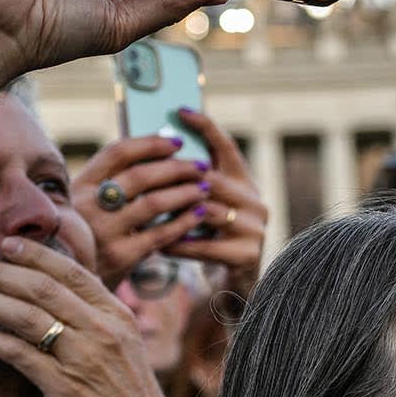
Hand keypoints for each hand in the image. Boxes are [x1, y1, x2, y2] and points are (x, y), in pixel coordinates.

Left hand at [0, 236, 183, 396]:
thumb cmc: (128, 390)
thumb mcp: (122, 341)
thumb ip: (94, 314)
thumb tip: (57, 289)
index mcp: (115, 314)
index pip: (71, 272)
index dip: (36, 254)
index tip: (6, 244)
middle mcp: (100, 330)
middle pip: (43, 288)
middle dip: (1, 272)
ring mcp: (82, 357)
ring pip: (26, 316)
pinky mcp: (63, 386)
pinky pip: (18, 353)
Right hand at [76, 135, 212, 288]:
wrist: (74, 281)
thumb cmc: (91, 234)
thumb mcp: (89, 204)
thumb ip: (115, 181)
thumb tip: (164, 154)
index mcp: (79, 184)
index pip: (117, 153)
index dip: (150, 144)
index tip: (177, 142)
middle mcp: (86, 205)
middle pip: (139, 176)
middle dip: (176, 168)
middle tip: (201, 167)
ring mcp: (103, 232)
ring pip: (153, 204)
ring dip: (184, 193)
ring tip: (204, 188)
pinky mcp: (121, 257)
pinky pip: (160, 234)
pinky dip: (183, 222)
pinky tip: (199, 214)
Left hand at [158, 109, 269, 297]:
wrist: (238, 285)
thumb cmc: (212, 240)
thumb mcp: (206, 206)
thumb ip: (191, 184)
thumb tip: (155, 153)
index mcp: (244, 181)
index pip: (226, 145)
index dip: (205, 126)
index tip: (179, 111)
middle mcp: (254, 200)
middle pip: (210, 179)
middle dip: (174, 178)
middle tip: (141, 178)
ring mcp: (254, 227)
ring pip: (205, 211)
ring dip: (173, 212)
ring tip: (145, 212)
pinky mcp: (246, 254)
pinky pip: (204, 245)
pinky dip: (178, 243)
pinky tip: (158, 243)